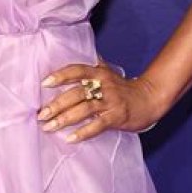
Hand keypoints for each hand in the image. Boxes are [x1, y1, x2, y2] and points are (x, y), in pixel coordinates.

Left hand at [37, 55, 161, 140]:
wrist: (150, 99)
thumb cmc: (125, 88)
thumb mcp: (109, 73)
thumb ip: (93, 66)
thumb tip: (78, 53)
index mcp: (99, 73)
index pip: (77, 70)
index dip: (61, 75)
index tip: (44, 83)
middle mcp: (103, 85)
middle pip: (76, 92)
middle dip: (56, 104)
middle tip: (41, 114)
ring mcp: (110, 101)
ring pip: (84, 109)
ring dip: (65, 119)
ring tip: (49, 127)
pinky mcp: (117, 117)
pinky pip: (97, 125)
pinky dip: (83, 132)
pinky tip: (70, 138)